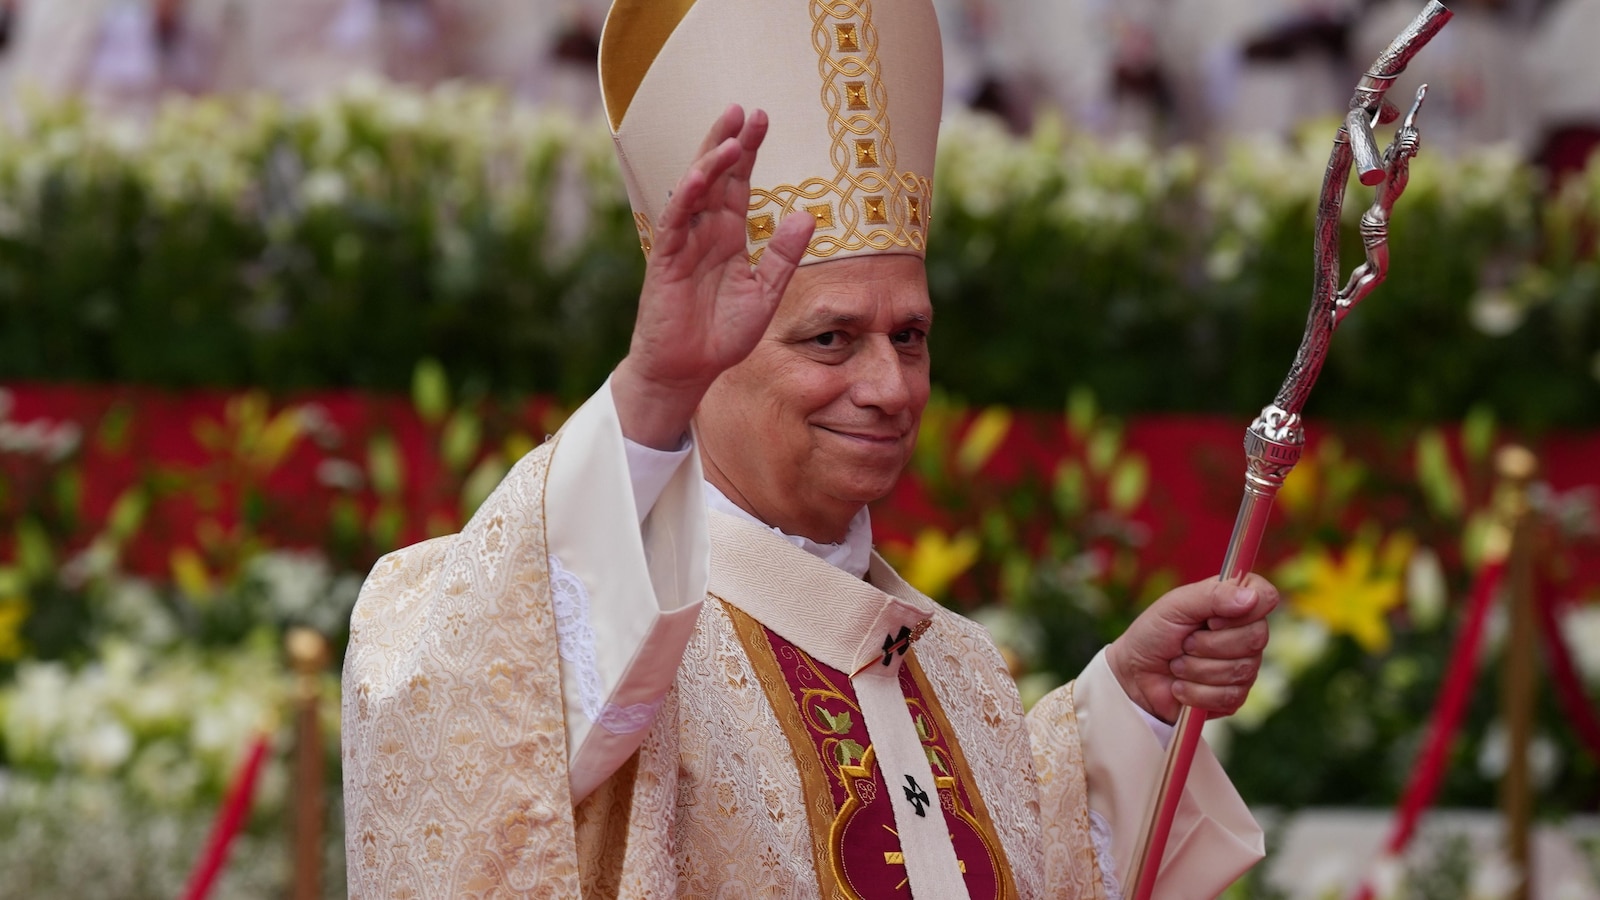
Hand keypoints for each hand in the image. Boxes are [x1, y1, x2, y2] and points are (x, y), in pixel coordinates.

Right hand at [611, 105, 815, 448]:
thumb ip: (784, 256)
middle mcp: (705, 233)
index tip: (761, 119)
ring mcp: (684, 244)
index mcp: (729, 238)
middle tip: (744, 109)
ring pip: (696, 191)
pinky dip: (687, 196)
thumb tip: (808, 215)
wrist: (688, 370)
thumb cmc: (721, 334)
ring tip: (731, 134)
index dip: (748, 152)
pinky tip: (700, 174)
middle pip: (716, 177)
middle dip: (729, 142)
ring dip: (711, 161)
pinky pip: (676, 222)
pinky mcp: (666, 261)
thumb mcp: (765, 294)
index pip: (738, 185)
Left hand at [1105, 575, 1278, 723]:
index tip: (1211, 619)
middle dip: (1209, 644)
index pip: (1266, 597)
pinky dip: (1196, 692)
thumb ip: (1211, 595)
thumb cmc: (1153, 633)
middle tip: (1184, 643)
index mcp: (1234, 602)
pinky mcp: (1235, 696)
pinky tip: (1180, 686)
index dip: (1243, 611)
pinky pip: (1230, 696)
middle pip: (1257, 638)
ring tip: (1177, 665)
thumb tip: (1251, 597)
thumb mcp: (1175, 606)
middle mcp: (1245, 632)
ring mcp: (1244, 666)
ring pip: (1242, 670)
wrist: (1135, 676)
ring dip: (1198, 669)